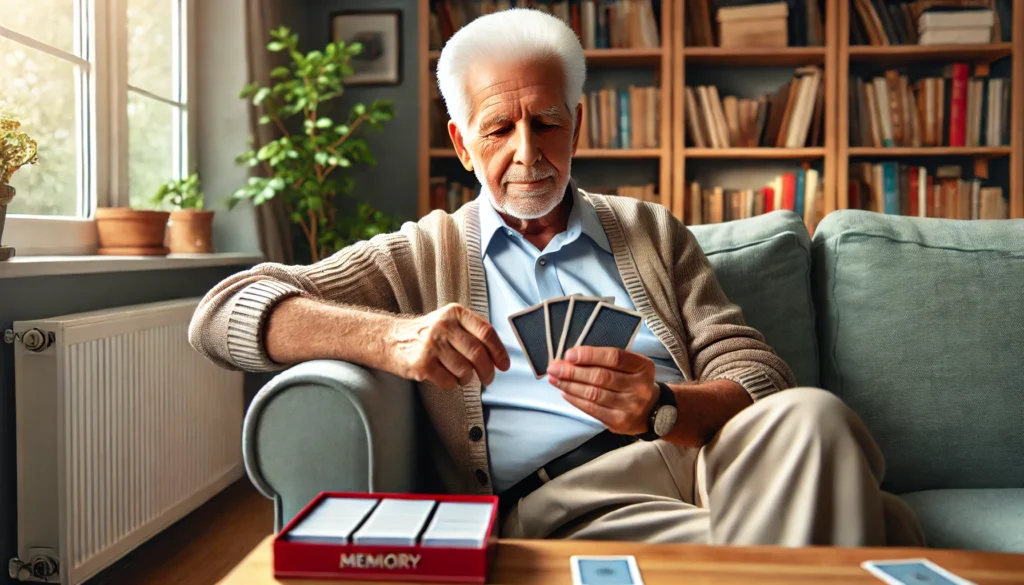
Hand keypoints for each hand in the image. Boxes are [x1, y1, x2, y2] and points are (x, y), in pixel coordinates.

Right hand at [388, 303, 509, 389]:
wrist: (389, 339)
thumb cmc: (426, 333)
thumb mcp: (449, 321)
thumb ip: (473, 332)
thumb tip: (499, 356)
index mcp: (455, 313)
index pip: (486, 332)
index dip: (499, 352)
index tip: (504, 365)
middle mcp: (443, 326)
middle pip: (478, 354)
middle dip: (488, 372)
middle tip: (488, 378)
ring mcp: (431, 345)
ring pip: (465, 370)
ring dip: (467, 379)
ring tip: (461, 376)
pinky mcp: (421, 364)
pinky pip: (449, 382)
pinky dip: (452, 384)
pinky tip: (445, 377)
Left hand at [546, 346, 657, 434]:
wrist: (654, 411)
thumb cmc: (634, 382)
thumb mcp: (631, 366)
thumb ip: (607, 360)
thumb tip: (571, 358)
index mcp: (642, 367)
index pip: (614, 357)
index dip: (590, 355)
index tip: (569, 354)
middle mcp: (639, 387)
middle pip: (601, 377)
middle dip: (573, 371)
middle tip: (554, 367)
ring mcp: (630, 406)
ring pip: (594, 394)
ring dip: (570, 386)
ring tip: (555, 379)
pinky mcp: (619, 422)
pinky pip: (592, 409)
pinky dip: (575, 400)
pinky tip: (564, 392)